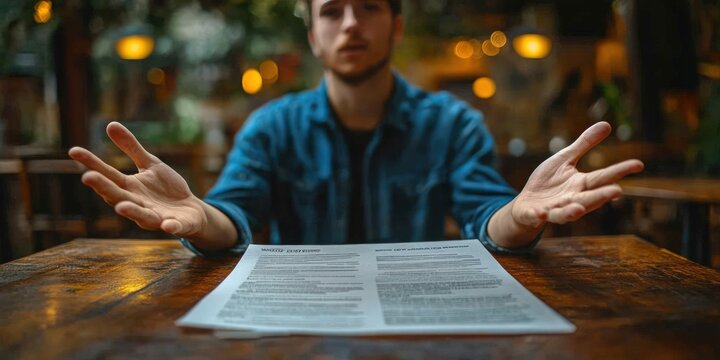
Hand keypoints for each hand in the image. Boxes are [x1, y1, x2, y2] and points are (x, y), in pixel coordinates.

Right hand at [68, 122, 207, 237]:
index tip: (74, 150)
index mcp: (130, 188)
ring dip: (131, 212)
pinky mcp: (176, 225)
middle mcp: (138, 204)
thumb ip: (131, 148)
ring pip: (141, 216)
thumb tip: (110, 124)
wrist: (192, 211)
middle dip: (104, 188)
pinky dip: (170, 226)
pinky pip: (173, 227)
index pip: (108, 175)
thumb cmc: (166, 188)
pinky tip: (167, 225)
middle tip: (88, 177)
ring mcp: (156, 217)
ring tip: (121, 207)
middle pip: (118, 196)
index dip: (92, 164)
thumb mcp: (149, 164)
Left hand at [511, 121, 643, 228]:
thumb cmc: (548, 182)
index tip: (639, 164)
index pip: (603, 177)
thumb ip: (584, 145)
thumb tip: (607, 124)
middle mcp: (572, 199)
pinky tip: (539, 214)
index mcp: (581, 185)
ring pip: (565, 213)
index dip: (620, 171)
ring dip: (572, 212)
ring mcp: (554, 209)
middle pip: (589, 198)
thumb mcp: (565, 159)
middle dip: (602, 196)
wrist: (526, 205)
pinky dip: (538, 216)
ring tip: (578, 209)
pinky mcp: (535, 215)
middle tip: (617, 191)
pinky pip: (537, 217)